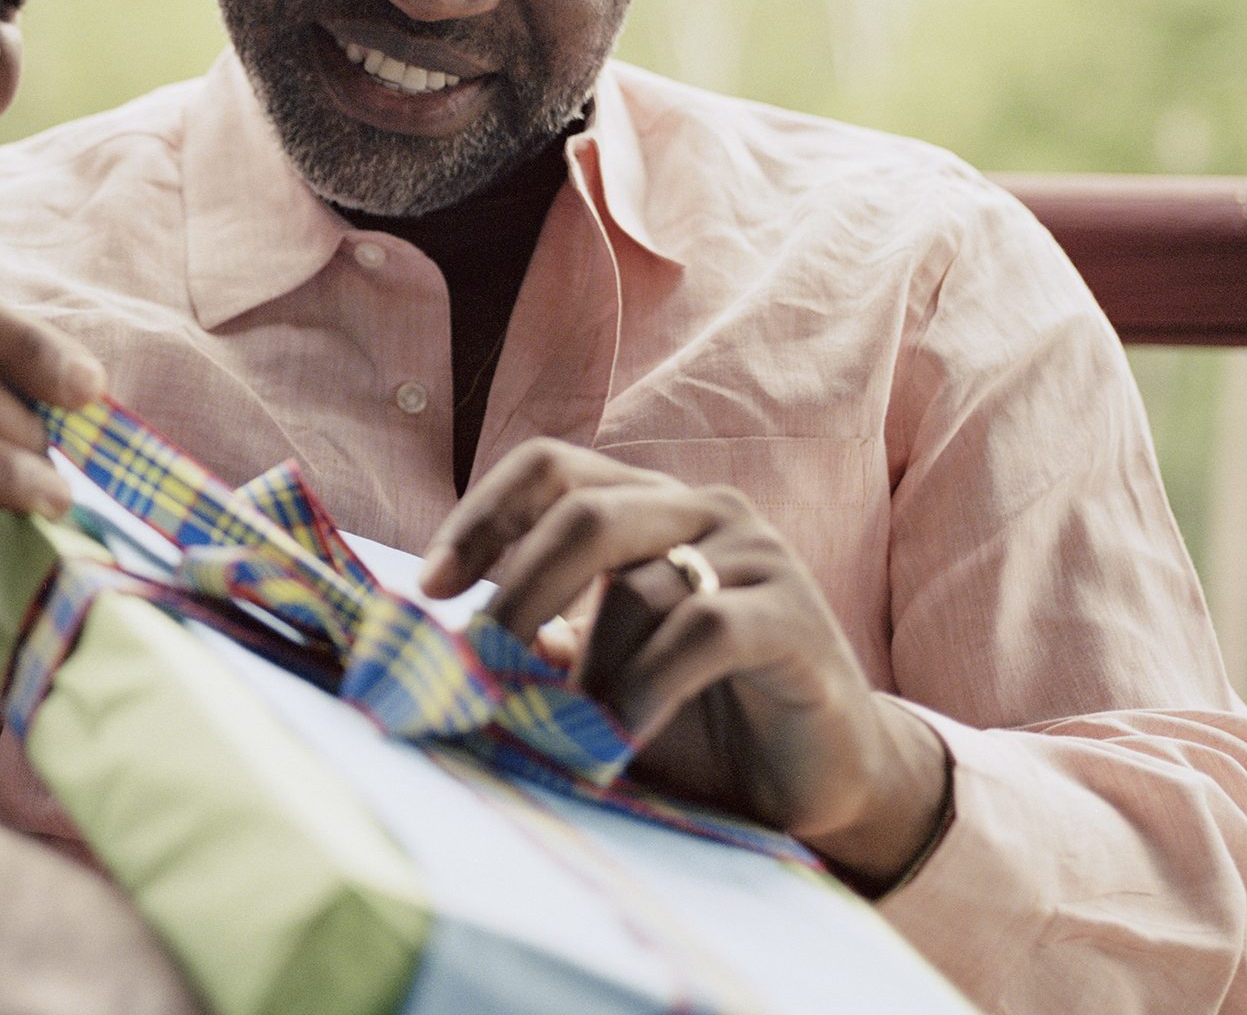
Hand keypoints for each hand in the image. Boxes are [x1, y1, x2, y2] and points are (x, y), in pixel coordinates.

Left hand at [419, 439, 947, 888]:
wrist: (815, 779)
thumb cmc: (689, 715)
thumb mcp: (596, 671)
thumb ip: (538, 641)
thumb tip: (447, 640)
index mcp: (645, 505)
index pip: (548, 467)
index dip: (483, 514)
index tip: (431, 586)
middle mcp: (701, 511)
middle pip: (584, 512)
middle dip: (517, 588)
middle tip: (478, 660)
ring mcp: (757, 557)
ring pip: (637, 585)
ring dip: (589, 670)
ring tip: (570, 732)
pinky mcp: (795, 618)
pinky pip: (705, 631)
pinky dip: (646, 687)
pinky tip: (622, 734)